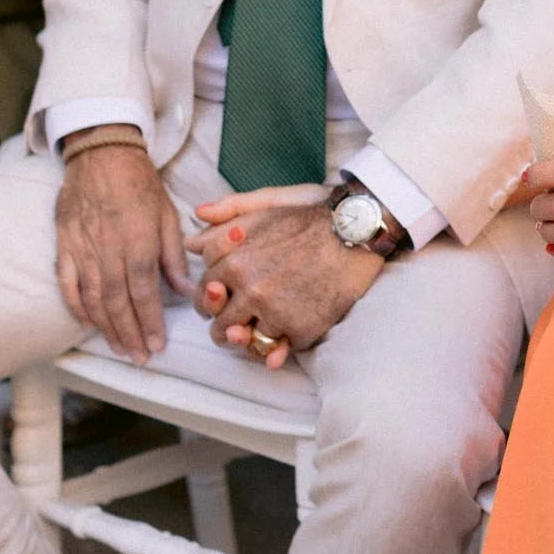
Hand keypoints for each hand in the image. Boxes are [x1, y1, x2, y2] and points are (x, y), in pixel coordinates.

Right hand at [56, 143, 186, 361]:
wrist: (101, 154)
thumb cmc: (139, 183)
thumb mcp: (167, 213)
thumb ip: (173, 253)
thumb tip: (182, 289)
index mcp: (137, 240)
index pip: (143, 291)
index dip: (150, 322)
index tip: (157, 345)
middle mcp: (108, 249)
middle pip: (117, 302)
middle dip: (129, 334)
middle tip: (139, 358)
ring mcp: (82, 248)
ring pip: (93, 298)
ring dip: (106, 328)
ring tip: (119, 348)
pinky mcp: (64, 245)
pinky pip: (67, 283)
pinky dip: (76, 307)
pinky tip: (88, 324)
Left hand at [187, 197, 379, 364]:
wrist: (357, 230)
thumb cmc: (312, 214)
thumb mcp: (267, 203)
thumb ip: (229, 212)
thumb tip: (197, 220)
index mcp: (233, 261)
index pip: (204, 293)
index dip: (213, 298)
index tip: (226, 298)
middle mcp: (249, 289)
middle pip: (220, 326)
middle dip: (229, 327)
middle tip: (242, 324)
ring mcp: (274, 312)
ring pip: (249, 344)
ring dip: (256, 341)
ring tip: (268, 331)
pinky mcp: (300, 329)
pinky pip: (282, 350)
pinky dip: (285, 345)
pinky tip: (290, 334)